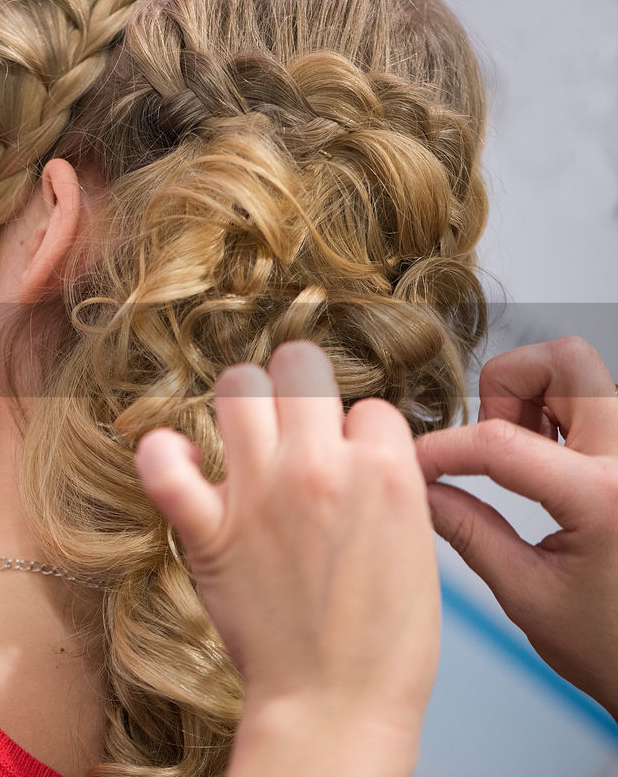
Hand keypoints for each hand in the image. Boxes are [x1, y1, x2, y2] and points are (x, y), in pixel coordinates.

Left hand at [135, 341, 438, 776]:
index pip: (367, 403)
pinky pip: (163, 461)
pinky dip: (163, 454)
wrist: (336, 702)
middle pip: (299, 363)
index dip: (356, 431)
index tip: (349, 461)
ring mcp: (259, 493)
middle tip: (293, 423)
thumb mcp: (415, 544)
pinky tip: (182, 463)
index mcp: (383, 470)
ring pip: (237, 386)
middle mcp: (319, 467)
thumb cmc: (383, 639)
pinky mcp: (208, 529)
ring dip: (241, 402)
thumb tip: (354, 442)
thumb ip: (384, 482)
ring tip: (246, 434)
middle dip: (298, 385)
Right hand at [416, 336, 617, 719]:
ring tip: (520, 458)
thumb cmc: (614, 648)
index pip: (498, 442)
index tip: (413, 463)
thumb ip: (469, 531)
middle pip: (562, 362)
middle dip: (507, 387)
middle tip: (491, 440)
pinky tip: (546, 467)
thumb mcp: (527, 596)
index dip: (441, 448)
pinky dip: (557, 417)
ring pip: (582, 372)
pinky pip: (597, 405)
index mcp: (603, 499)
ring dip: (534, 398)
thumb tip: (421, 490)